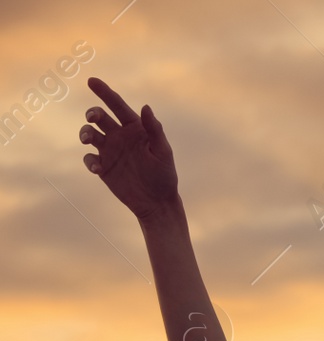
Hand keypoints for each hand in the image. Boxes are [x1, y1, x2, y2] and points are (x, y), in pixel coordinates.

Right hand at [79, 77, 178, 220]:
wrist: (157, 202)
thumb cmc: (164, 175)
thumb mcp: (163, 152)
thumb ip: (154, 130)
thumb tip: (146, 107)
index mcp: (135, 128)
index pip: (117, 106)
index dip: (105, 92)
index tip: (91, 80)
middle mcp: (120, 136)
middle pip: (99, 117)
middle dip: (92, 113)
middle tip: (93, 118)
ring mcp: (109, 151)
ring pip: (89, 134)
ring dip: (85, 133)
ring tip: (88, 139)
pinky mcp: (102, 166)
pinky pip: (89, 158)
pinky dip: (89, 160)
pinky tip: (98, 168)